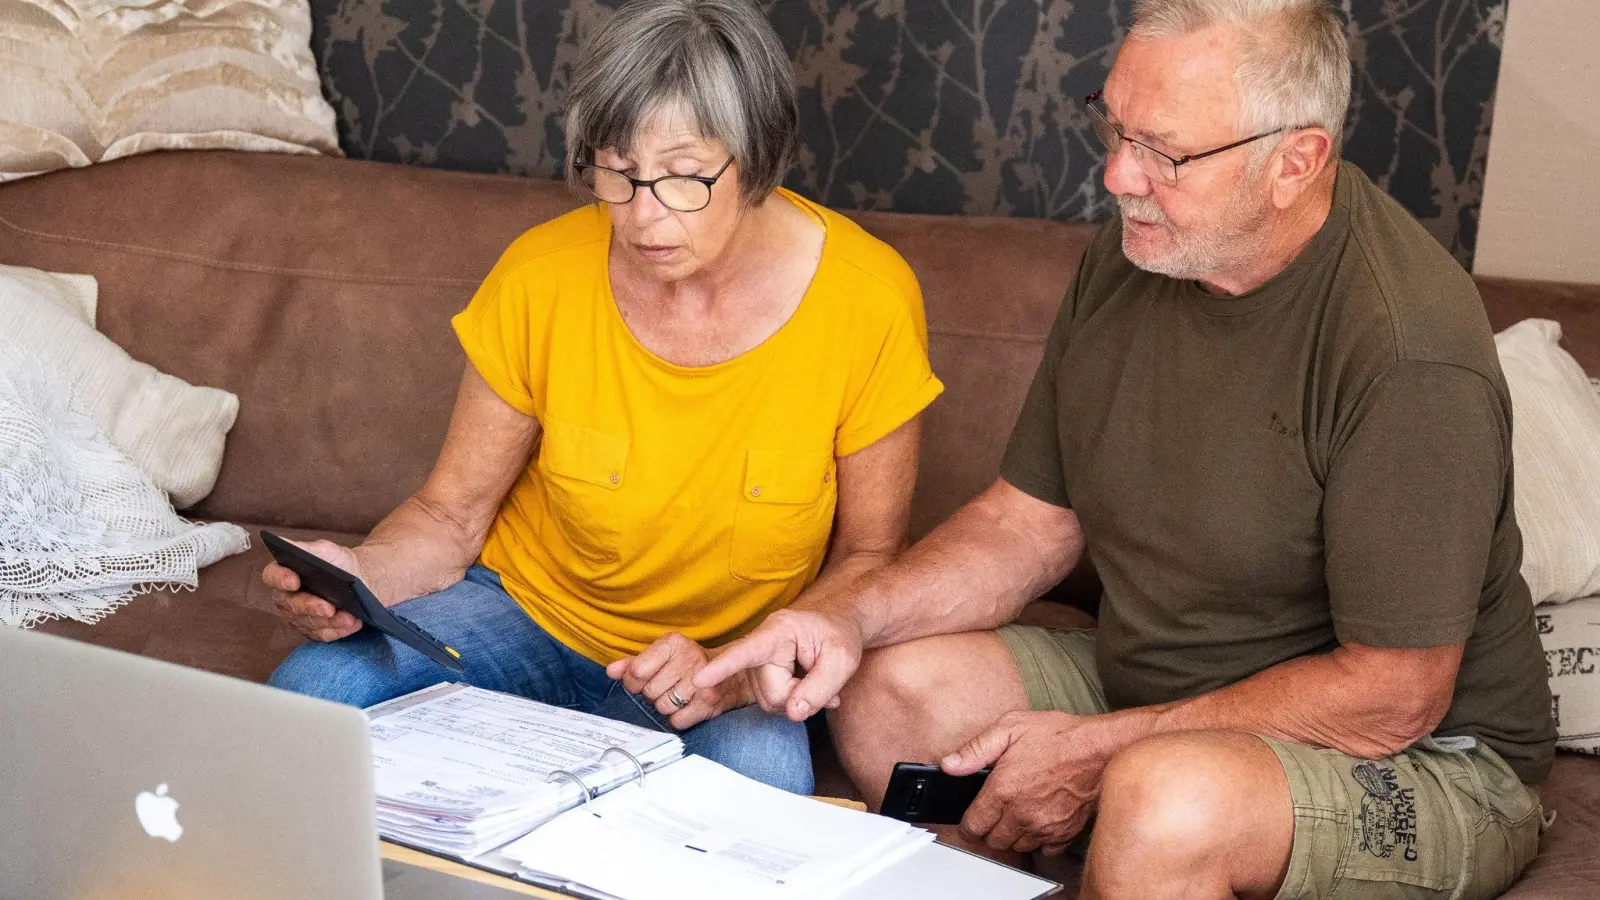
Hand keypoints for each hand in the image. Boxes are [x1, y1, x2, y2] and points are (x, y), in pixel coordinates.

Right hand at [262, 539, 366, 641]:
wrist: (362, 580)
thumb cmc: (340, 562)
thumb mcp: (325, 551)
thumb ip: (306, 548)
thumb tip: (285, 544)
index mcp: (284, 573)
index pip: (272, 576)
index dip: (280, 579)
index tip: (294, 581)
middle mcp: (286, 597)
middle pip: (291, 605)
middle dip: (311, 607)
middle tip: (329, 608)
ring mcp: (298, 617)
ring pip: (309, 623)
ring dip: (331, 622)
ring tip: (350, 617)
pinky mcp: (313, 630)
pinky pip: (322, 634)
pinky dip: (339, 630)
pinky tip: (353, 624)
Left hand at [606, 633, 752, 729]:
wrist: (729, 674)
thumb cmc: (686, 665)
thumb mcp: (661, 657)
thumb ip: (633, 663)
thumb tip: (610, 671)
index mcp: (673, 643)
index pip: (636, 671)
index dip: (633, 682)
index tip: (643, 681)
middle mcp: (689, 658)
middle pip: (649, 692)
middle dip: (652, 695)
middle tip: (666, 687)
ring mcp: (701, 681)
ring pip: (662, 708)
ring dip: (666, 707)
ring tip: (678, 696)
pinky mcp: (709, 702)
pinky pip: (677, 721)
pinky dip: (678, 719)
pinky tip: (686, 707)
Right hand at [693, 607, 859, 720]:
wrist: (838, 627)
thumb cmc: (840, 636)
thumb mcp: (842, 660)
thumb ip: (820, 689)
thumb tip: (793, 713)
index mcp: (779, 631)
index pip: (747, 651)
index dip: (723, 667)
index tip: (699, 680)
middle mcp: (761, 646)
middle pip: (771, 692)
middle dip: (799, 695)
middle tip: (826, 681)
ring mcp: (759, 664)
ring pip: (772, 702)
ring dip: (798, 700)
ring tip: (816, 679)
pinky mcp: (761, 677)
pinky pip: (773, 704)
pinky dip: (795, 702)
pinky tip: (810, 688)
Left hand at [944, 710, 1109, 854]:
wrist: (1102, 749)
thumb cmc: (1060, 736)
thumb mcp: (1010, 728)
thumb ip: (976, 749)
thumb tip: (950, 764)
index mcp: (1003, 790)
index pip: (973, 826)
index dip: (967, 824)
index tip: (970, 820)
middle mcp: (1022, 814)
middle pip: (993, 841)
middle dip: (989, 829)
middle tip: (995, 811)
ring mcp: (1044, 827)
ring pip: (1017, 846)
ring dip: (1013, 834)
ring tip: (1018, 812)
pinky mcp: (1064, 833)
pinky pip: (1044, 849)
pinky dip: (1039, 839)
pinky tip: (1039, 819)